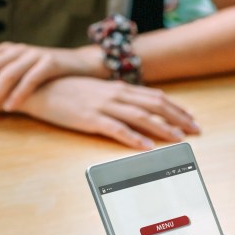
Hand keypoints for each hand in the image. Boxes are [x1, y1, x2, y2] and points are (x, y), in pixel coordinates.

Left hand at [0, 43, 102, 117]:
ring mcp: (32, 55)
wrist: (81, 66)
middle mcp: (15, 50)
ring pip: (6, 74)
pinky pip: (31, 78)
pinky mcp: (50, 63)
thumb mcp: (18, 71)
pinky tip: (10, 108)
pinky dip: (19, 93)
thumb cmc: (45, 75)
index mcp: (3, 50)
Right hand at [15, 76, 199, 149]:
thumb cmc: (67, 92)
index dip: (176, 108)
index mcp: (119, 88)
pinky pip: (117, 129)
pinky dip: (134, 138)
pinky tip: (146, 146)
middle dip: (178, 118)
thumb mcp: (96, 93)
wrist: (39, 88)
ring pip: (141, 116)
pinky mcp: (90, 119)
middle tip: (195, 131)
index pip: (155, 97)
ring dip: (162, 128)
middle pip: (155, 105)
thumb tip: (134, 109)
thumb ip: (116, 99)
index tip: (191, 119)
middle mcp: (116, 94)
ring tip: (178, 139)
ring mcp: (104, 106)